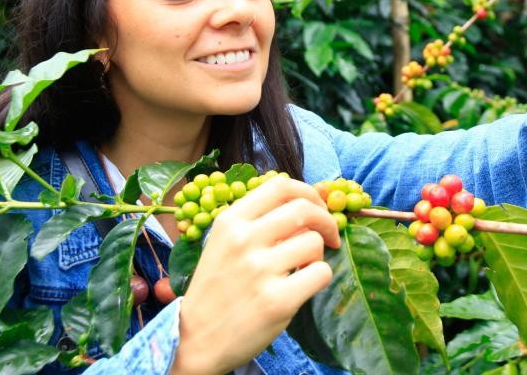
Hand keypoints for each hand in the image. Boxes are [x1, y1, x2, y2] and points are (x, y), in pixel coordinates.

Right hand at [170, 177, 339, 374]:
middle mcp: (243, 240)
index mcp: (230, 222)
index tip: (317, 207)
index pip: (280, 185)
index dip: (308, 192)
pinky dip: (320, 277)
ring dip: (319, 253)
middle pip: (304, 209)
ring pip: (315, 242)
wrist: (196, 340)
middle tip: (330, 235)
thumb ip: (258, 221)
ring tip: (304, 267)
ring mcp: (260, 270)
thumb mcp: (224, 243)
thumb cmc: (217, 288)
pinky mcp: (277, 301)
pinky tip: (304, 285)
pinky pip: (321, 273)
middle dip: (326, 220)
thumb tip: (307, 202)